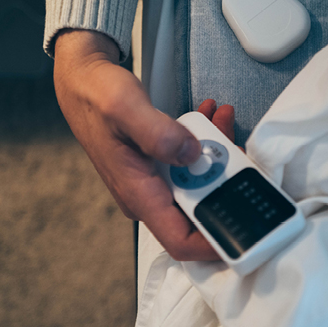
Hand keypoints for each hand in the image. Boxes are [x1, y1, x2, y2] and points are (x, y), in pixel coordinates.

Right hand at [53, 29, 234, 260]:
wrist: (83, 83)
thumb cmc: (96, 96)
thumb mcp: (126, 107)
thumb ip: (159, 133)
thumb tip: (192, 154)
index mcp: (139, 194)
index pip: (180, 242)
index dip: (214, 244)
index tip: (244, 230)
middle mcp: (148, 197)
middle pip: (200, 211)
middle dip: (227, 184)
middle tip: (239, 148)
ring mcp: (155, 184)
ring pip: (200, 186)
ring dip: (219, 158)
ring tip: (224, 121)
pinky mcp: (161, 169)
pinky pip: (192, 168)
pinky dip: (206, 147)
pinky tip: (211, 120)